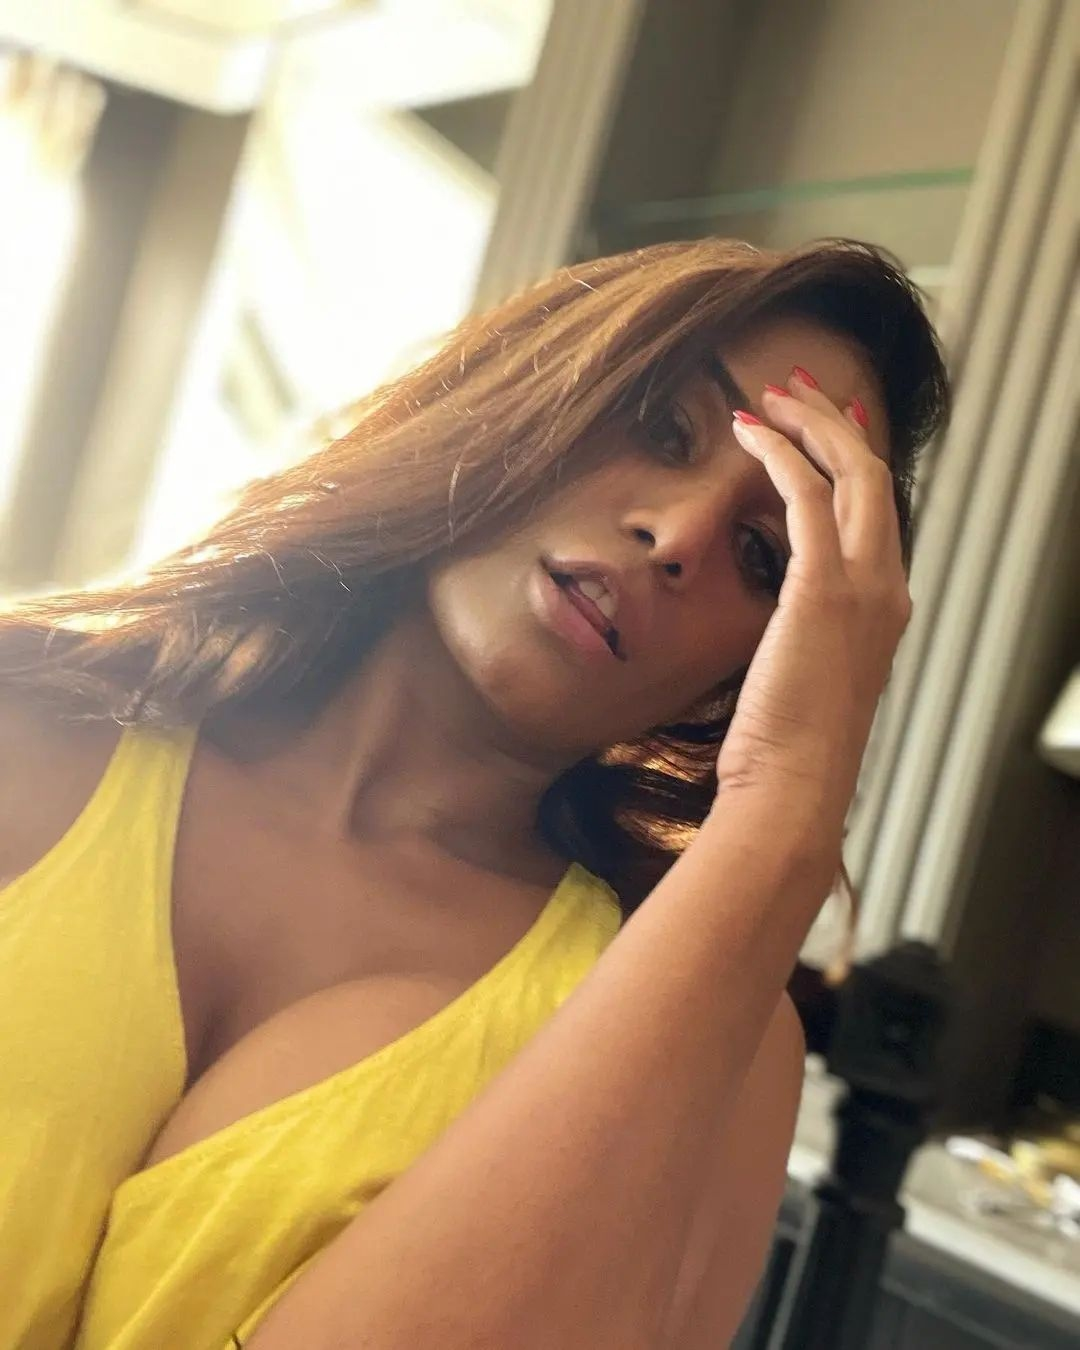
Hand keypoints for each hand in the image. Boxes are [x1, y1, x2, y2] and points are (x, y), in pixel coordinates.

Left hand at [713, 369, 911, 851]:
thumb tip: (782, 621)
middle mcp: (888, 588)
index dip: (852, 460)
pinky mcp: (824, 588)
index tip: (825, 425)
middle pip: (872, 477)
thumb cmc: (787, 749)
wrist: (793, 790)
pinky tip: (747, 432)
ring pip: (849, 473)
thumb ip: (805, 637)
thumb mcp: (805, 680)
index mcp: (885, 608)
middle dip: (834, 423)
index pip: (876, 514)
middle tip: (795, 388)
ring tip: (770, 394)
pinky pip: (806, 495)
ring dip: (809, 425)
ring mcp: (865, 586)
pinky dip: (778, 454)